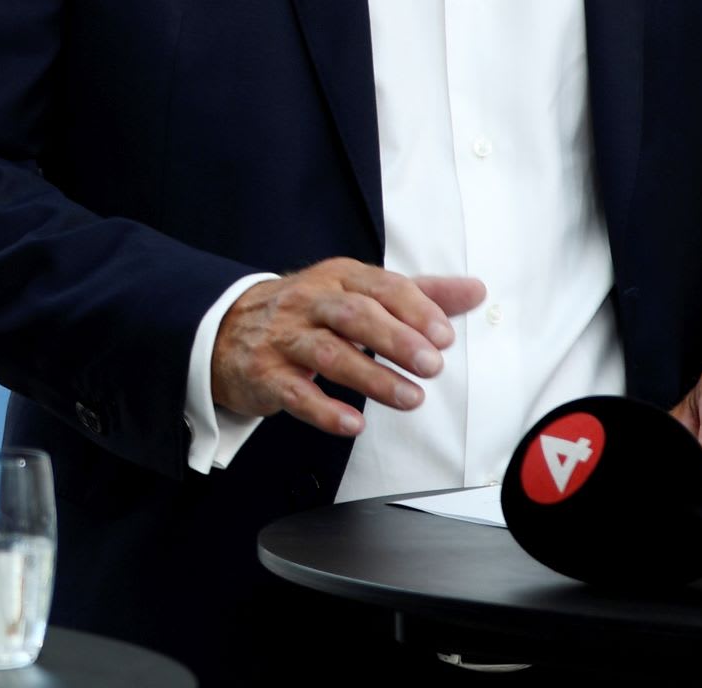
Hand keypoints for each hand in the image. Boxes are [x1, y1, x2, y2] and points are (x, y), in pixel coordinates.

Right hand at [212, 259, 486, 438]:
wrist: (227, 328)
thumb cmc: (308, 311)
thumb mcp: (358, 291)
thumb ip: (417, 294)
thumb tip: (474, 290)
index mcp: (337, 278)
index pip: (379, 286)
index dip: (413, 309)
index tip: (444, 336)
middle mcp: (308, 303)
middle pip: (353, 315)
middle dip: (395, 339)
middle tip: (432, 366)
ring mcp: (284, 338)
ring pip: (328, 353)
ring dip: (372, 378)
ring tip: (410, 399)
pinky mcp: (266, 374)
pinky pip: (294, 392)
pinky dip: (324, 410)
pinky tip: (353, 424)